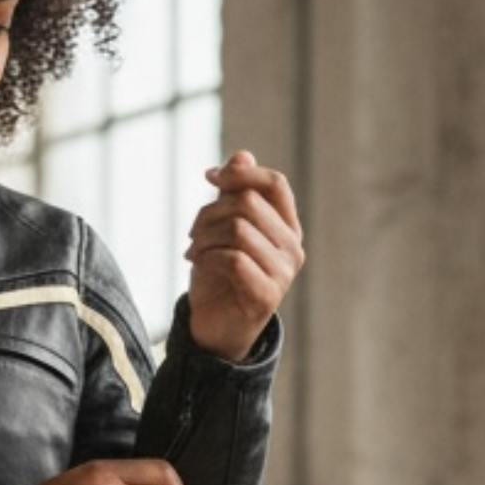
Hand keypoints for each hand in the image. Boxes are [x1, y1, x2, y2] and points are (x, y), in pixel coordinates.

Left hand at [184, 151, 303, 360]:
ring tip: (192, 250)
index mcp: (287, 227)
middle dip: (210, 211)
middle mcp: (292, 248)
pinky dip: (208, 259)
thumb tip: (241, 155)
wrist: (215, 328)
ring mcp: (283, 273)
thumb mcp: (222, 228)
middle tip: (192, 232)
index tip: (209, 177)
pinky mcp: (267, 296)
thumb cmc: (219, 276)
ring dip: (204, 236)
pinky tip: (198, 266)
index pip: (275, 183)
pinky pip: (233, 259)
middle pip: (249, 203)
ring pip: (238, 229)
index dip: (240, 174)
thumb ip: (234, 195)